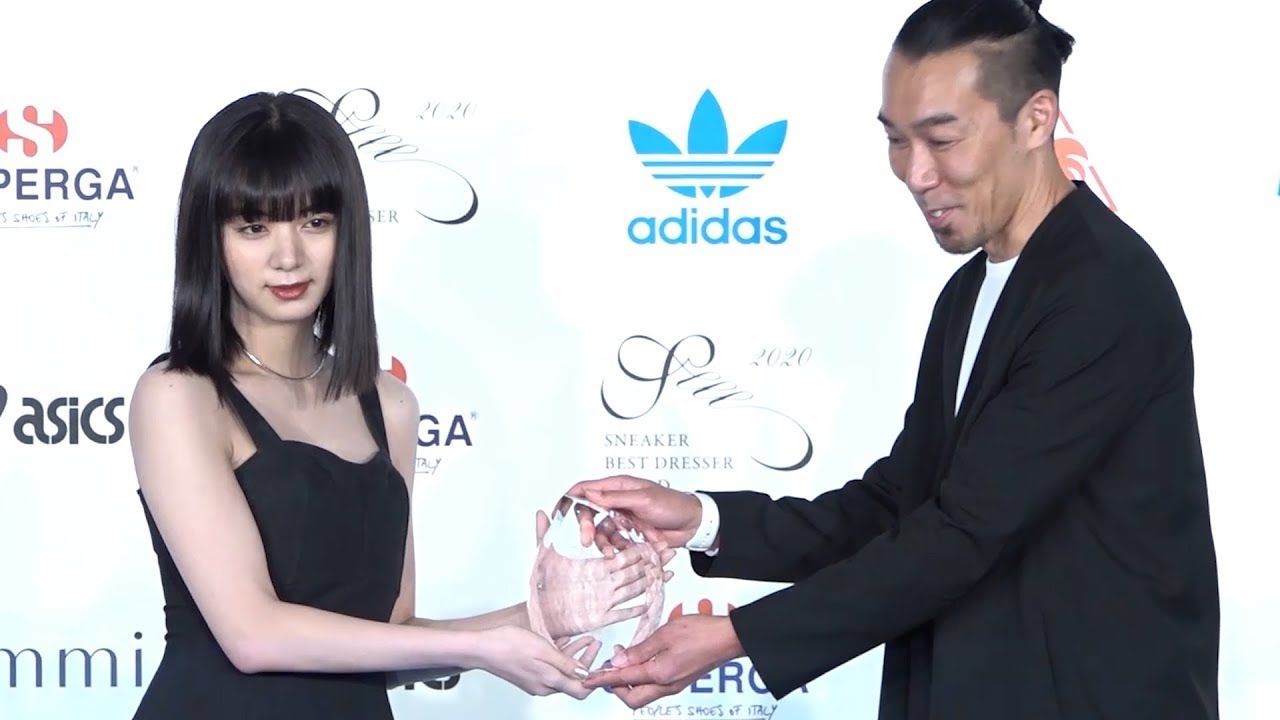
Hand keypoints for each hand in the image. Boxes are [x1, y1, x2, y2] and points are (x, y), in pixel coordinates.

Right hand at [473, 625, 598, 698]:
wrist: (482, 648)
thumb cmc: (509, 646)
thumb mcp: (543, 650)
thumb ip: (566, 663)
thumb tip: (585, 674)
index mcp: (549, 682)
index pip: (580, 689)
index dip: (594, 677)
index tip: (602, 661)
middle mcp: (543, 686)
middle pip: (572, 679)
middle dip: (587, 661)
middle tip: (595, 643)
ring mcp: (535, 681)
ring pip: (562, 671)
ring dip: (575, 656)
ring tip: (585, 639)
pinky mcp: (528, 674)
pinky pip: (550, 667)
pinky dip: (560, 655)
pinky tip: (565, 641)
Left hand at [530, 510, 672, 639]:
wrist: (539, 616)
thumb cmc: (542, 588)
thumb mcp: (542, 557)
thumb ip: (544, 534)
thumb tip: (540, 512)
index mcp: (594, 566)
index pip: (620, 551)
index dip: (637, 545)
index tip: (653, 536)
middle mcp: (603, 581)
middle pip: (633, 567)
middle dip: (652, 559)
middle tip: (668, 549)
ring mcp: (605, 598)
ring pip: (634, 586)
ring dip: (651, 579)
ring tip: (669, 571)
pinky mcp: (603, 616)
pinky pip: (624, 611)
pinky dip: (639, 606)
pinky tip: (652, 600)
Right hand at [563, 475, 703, 549]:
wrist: (693, 524)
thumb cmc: (672, 504)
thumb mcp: (643, 498)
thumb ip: (615, 498)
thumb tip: (589, 494)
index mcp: (617, 487)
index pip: (585, 488)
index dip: (570, 499)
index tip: (559, 512)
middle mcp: (616, 502)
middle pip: (589, 513)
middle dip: (586, 527)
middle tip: (585, 540)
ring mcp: (622, 519)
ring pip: (601, 532)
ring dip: (603, 542)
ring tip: (610, 553)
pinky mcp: (629, 535)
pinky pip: (615, 543)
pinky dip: (617, 549)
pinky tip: (622, 554)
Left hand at [582, 614, 744, 707]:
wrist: (728, 638)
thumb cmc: (701, 632)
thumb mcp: (665, 634)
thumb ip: (640, 650)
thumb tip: (618, 661)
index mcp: (660, 674)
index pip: (623, 680)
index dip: (603, 679)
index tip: (588, 679)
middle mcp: (667, 685)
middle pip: (632, 698)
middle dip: (615, 687)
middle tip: (607, 669)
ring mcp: (675, 685)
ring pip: (644, 695)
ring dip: (629, 683)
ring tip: (624, 661)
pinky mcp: (680, 680)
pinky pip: (655, 687)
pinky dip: (642, 679)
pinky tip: (641, 662)